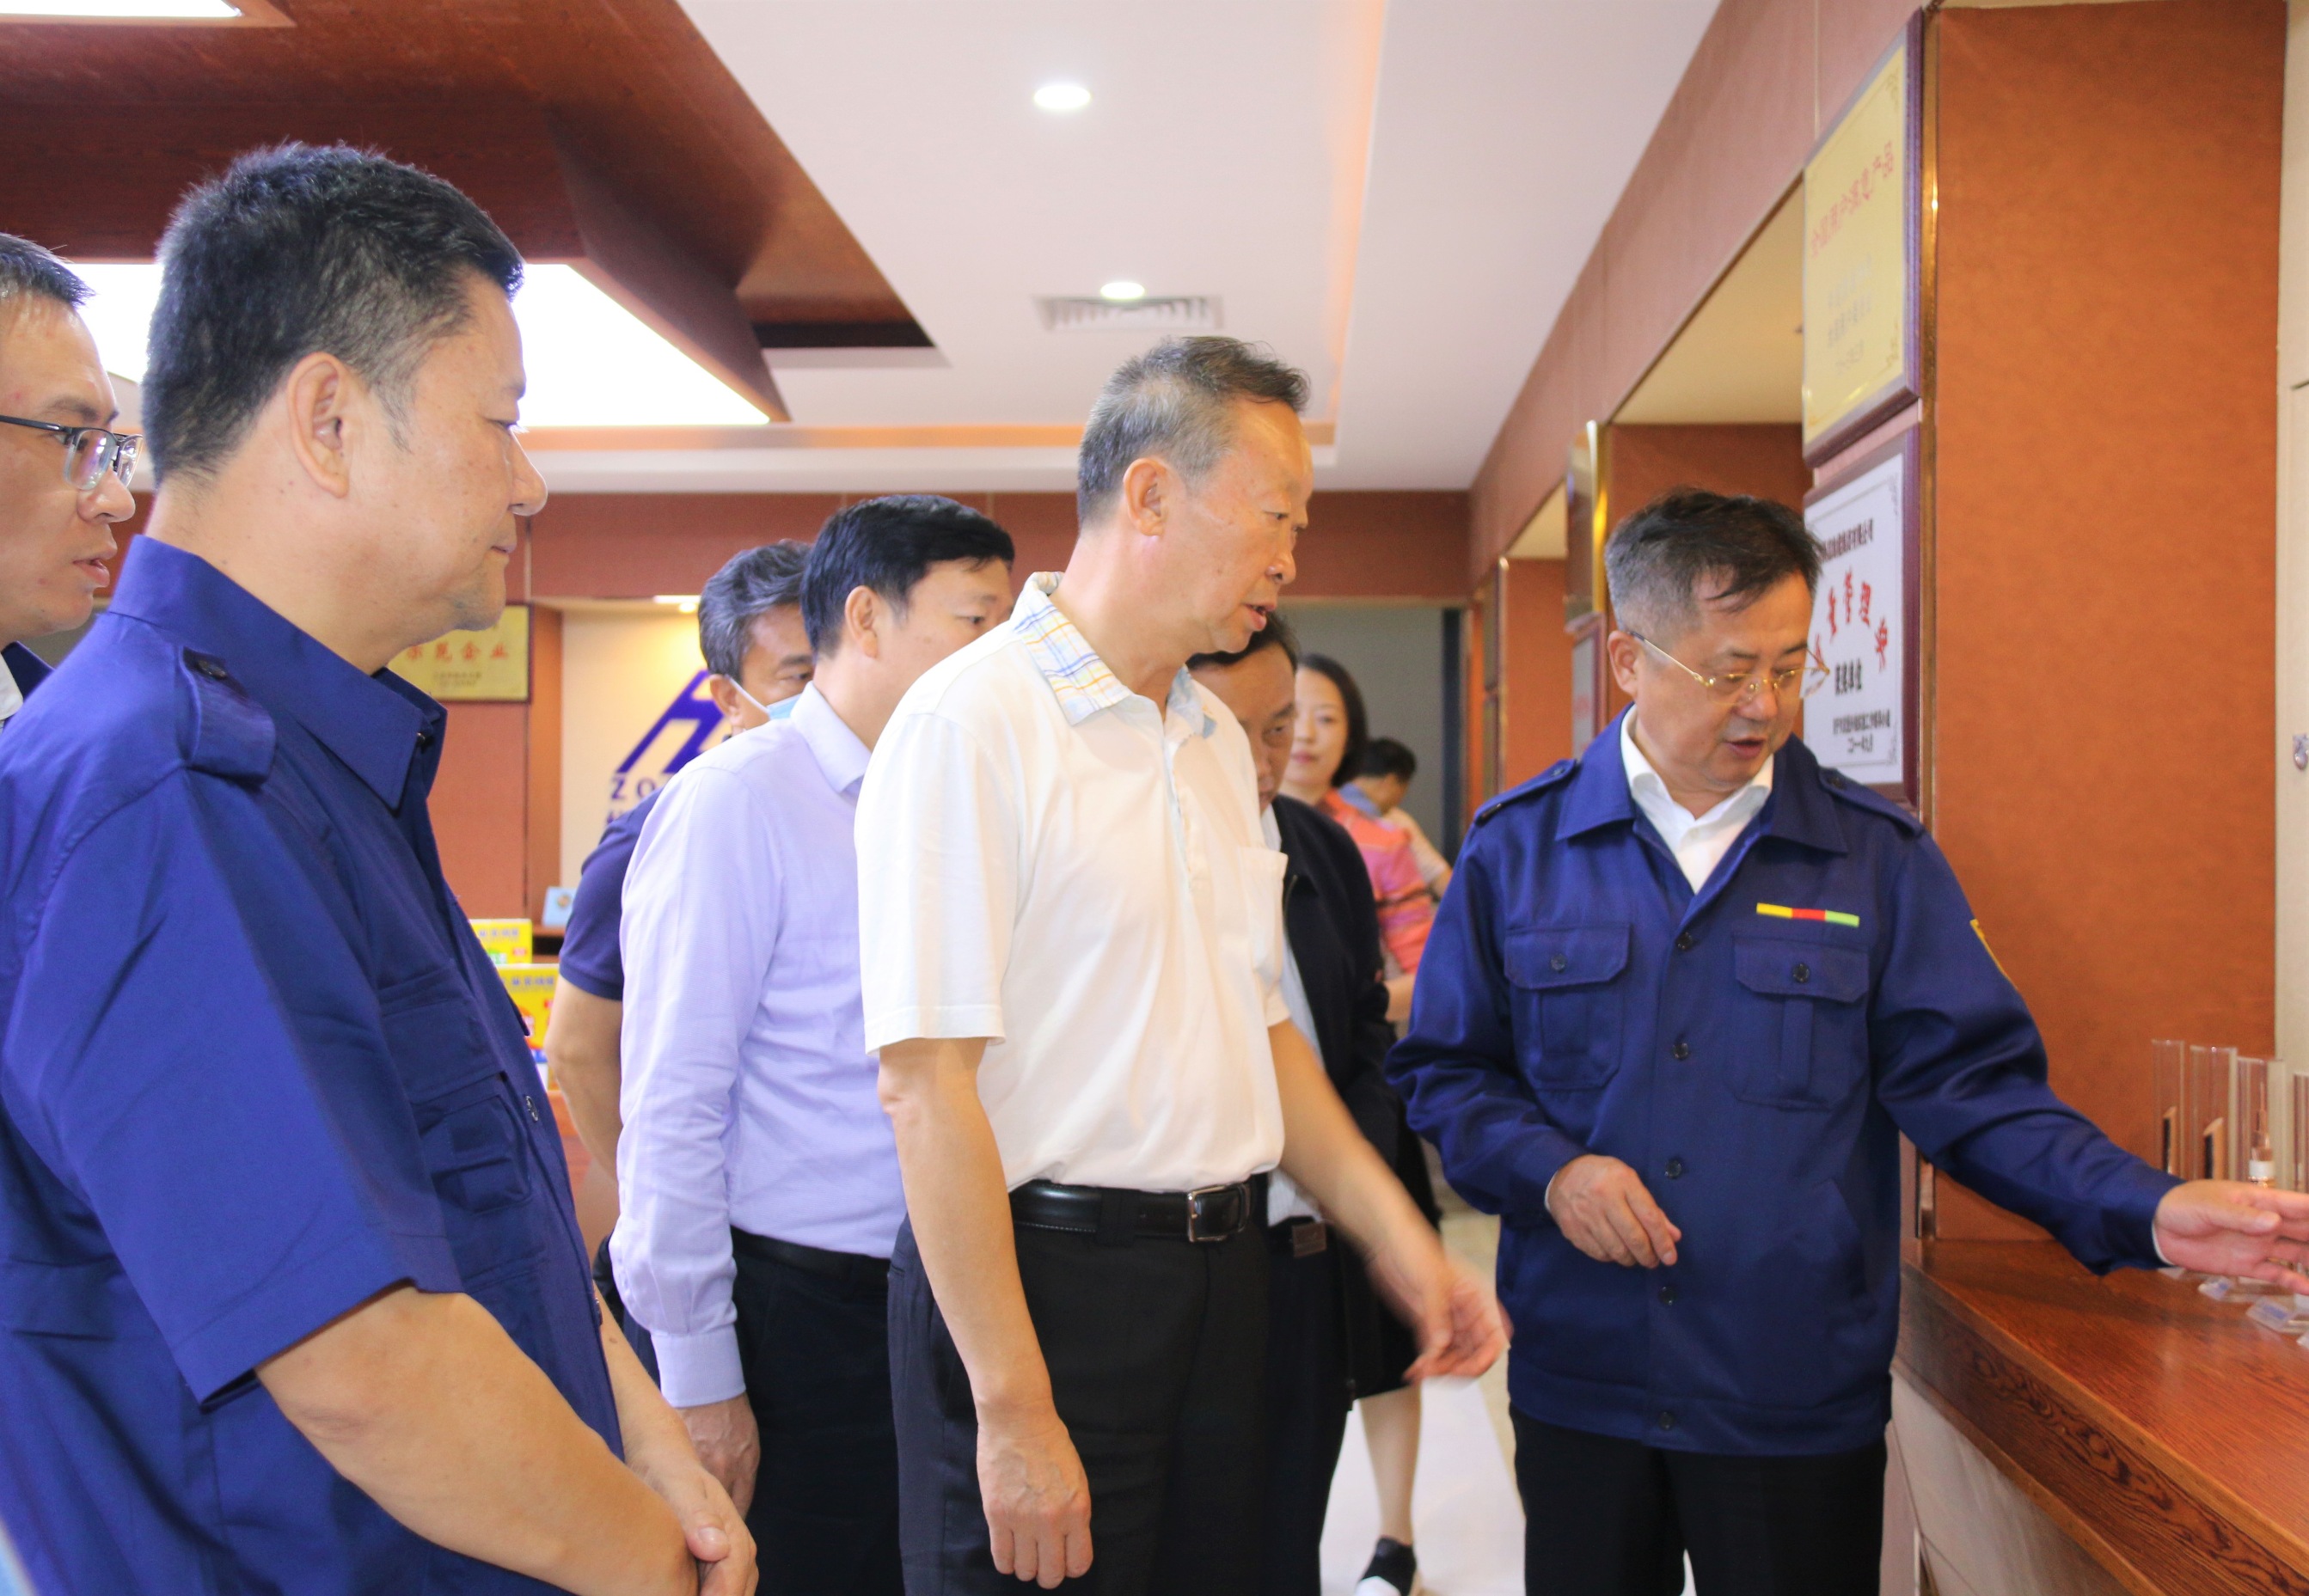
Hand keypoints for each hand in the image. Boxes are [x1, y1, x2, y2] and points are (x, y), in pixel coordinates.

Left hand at [634, 1402, 755, 1595]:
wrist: (666, 1462)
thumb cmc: (668, 1474)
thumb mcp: (679, 1489)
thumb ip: (697, 1516)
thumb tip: (718, 1549)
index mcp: (733, 1533)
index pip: (733, 1581)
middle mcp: (738, 1548)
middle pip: (737, 1592)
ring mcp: (729, 1556)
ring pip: (733, 1592)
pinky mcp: (715, 1562)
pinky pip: (718, 1589)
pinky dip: (707, 1594)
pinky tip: (681, 1593)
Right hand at [976, 1401, 1091, 1587]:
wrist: (1018, 1419)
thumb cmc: (1050, 1444)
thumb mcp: (1077, 1479)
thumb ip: (1074, 1514)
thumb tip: (1067, 1544)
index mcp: (1077, 1510)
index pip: (1079, 1563)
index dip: (1071, 1567)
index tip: (1064, 1561)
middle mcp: (1052, 1520)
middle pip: (1051, 1574)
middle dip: (1048, 1574)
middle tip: (1043, 1563)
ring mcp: (1022, 1519)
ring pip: (1025, 1571)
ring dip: (1025, 1568)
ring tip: (1024, 1554)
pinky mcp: (997, 1515)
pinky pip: (1001, 1558)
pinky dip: (1006, 1562)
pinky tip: (1009, 1550)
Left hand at [1400, 1247, 1510, 1380]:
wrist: (1389, 1241)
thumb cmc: (1416, 1248)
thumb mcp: (1431, 1280)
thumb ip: (1437, 1315)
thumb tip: (1442, 1345)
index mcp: (1478, 1298)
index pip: (1495, 1335)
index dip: (1486, 1356)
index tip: (1468, 1370)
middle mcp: (1467, 1313)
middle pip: (1474, 1353)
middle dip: (1458, 1367)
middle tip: (1435, 1373)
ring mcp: (1448, 1321)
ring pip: (1453, 1357)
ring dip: (1440, 1370)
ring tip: (1420, 1373)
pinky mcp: (1429, 1325)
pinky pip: (1433, 1352)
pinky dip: (1426, 1364)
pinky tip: (1414, 1371)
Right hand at [1547, 1154, 1680, 1267]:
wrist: (1562, 1174)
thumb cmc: (1604, 1177)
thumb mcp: (1630, 1182)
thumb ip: (1652, 1209)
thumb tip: (1674, 1237)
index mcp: (1622, 1182)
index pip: (1649, 1217)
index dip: (1663, 1241)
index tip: (1670, 1258)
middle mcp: (1603, 1198)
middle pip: (1633, 1237)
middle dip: (1648, 1255)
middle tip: (1653, 1261)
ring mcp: (1585, 1215)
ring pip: (1616, 1250)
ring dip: (1631, 1259)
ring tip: (1635, 1257)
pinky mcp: (1573, 1229)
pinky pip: (1599, 1254)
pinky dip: (1612, 1257)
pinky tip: (1615, 1251)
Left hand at [2155, 1181, 2308, 1291]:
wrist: (2156, 1225)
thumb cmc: (2182, 1205)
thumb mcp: (2209, 1207)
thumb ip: (2240, 1217)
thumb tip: (2273, 1222)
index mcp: (2261, 1202)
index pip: (2302, 1206)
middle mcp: (2267, 1223)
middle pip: (2307, 1231)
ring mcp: (2259, 1244)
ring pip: (2299, 1254)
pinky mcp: (2247, 1264)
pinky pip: (2278, 1274)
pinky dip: (2296, 1283)